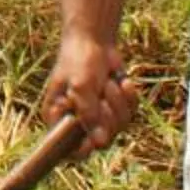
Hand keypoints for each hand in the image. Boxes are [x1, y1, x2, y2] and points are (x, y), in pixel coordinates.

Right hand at [42, 31, 136, 151]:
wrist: (93, 40)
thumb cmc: (78, 59)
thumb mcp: (81, 85)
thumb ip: (88, 113)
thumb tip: (98, 143)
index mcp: (58, 118)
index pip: (68, 149)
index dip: (81, 149)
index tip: (93, 141)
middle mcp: (77, 122)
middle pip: (101, 140)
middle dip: (108, 117)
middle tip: (103, 96)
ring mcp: (98, 117)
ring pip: (119, 127)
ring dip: (118, 103)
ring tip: (110, 82)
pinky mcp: (115, 109)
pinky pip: (130, 115)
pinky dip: (129, 98)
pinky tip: (122, 82)